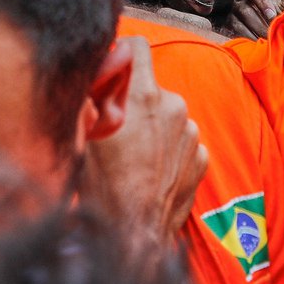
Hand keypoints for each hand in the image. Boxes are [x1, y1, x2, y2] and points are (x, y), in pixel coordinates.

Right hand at [76, 35, 206, 250]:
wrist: (134, 236)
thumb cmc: (105, 191)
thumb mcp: (83, 136)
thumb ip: (89, 96)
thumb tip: (90, 71)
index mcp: (142, 96)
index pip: (137, 47)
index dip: (122, 53)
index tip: (112, 67)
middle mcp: (173, 107)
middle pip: (149, 86)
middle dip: (133, 99)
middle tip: (114, 128)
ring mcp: (191, 133)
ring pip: (167, 114)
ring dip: (152, 126)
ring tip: (132, 156)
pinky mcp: (200, 156)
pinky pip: (182, 139)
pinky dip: (168, 148)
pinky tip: (151, 169)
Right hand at [227, 0, 283, 40]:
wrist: (259, 21)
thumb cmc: (272, 10)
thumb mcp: (283, 4)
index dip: (263, 4)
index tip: (272, 15)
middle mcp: (239, 1)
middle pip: (245, 11)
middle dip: (259, 24)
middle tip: (271, 35)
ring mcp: (231, 15)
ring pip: (237, 23)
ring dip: (252, 34)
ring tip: (265, 43)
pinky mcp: (226, 27)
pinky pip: (232, 34)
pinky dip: (244, 40)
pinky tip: (254, 47)